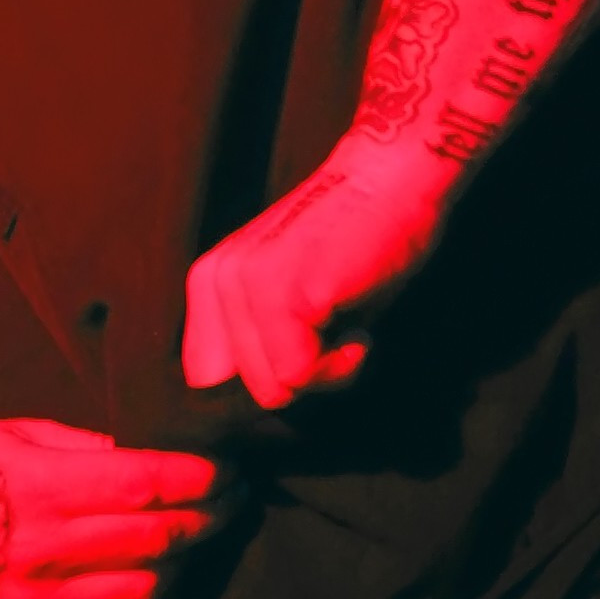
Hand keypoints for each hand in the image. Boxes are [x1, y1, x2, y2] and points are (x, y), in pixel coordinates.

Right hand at [0, 417, 234, 598]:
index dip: (204, 478)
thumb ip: (90, 449)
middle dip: (209, 518)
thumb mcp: (18, 433)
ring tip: (195, 544)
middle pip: (158, 540)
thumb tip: (163, 455)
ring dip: (185, 569)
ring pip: (147, 596)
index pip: (149, 484)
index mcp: (37, 489)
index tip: (232, 468)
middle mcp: (38, 554)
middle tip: (233, 501)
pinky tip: (161, 591)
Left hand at [182, 155, 440, 409]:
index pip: (209, 383)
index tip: (307, 354)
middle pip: (248, 393)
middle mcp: (217, 281)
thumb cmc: (353, 244)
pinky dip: (344, 364)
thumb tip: (250, 417)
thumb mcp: (287, 298)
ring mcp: (249, 285)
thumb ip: (258, 341)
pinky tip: (360, 322)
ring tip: (347, 316)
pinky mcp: (286, 294)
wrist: (390, 180)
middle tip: (337, 325)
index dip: (264, 385)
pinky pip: (303, 375)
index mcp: (209, 282)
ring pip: (275, 390)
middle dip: (302, 375)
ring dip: (326, 370)